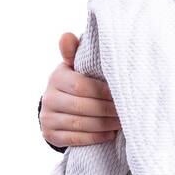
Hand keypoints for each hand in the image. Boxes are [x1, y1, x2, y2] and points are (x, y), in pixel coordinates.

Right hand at [39, 32, 120, 147]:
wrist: (57, 107)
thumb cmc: (74, 82)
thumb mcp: (73, 66)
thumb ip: (73, 52)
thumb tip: (67, 35)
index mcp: (57, 78)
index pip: (81, 86)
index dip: (103, 92)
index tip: (122, 94)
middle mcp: (49, 98)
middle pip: (82, 106)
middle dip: (107, 110)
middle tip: (126, 111)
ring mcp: (48, 118)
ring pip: (80, 124)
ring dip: (104, 125)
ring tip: (122, 123)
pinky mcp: (50, 134)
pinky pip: (75, 139)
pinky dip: (95, 137)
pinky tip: (110, 134)